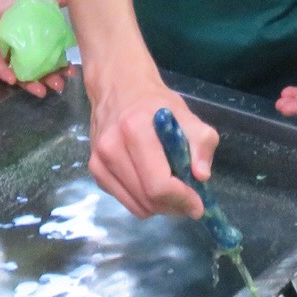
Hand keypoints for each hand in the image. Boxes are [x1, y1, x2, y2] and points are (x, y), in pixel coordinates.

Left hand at [0, 0, 70, 95]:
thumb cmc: (4, 2)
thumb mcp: (31, 0)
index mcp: (32, 43)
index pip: (50, 58)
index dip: (61, 66)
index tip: (71, 71)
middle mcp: (20, 55)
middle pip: (38, 72)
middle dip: (49, 80)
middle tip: (59, 85)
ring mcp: (6, 59)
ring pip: (19, 77)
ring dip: (30, 85)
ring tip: (41, 91)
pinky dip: (6, 74)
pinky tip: (13, 79)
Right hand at [85, 72, 218, 219]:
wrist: (120, 89)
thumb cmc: (156, 104)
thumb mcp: (187, 115)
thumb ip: (201, 142)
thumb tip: (201, 176)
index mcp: (135, 130)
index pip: (158, 184)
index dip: (182, 199)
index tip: (198, 203)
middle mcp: (111, 148)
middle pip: (148, 200)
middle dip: (174, 205)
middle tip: (189, 198)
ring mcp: (99, 161)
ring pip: (137, 207)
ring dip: (159, 206)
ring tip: (171, 188)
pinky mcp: (95, 171)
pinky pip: (126, 202)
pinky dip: (144, 201)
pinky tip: (151, 182)